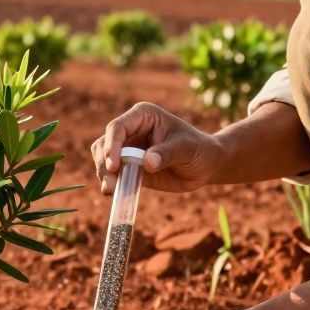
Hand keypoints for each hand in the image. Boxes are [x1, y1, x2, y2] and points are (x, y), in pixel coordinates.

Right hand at [90, 102, 222, 193]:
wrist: (206, 166)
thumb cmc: (199, 150)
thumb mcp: (186, 149)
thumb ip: (167, 153)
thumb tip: (147, 162)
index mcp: (143, 116)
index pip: (118, 127)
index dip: (112, 145)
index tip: (114, 165)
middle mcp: (131, 130)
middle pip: (105, 144)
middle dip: (104, 163)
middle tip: (110, 182)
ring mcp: (128, 149)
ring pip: (103, 159)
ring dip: (103, 174)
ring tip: (110, 190)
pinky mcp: (129, 167)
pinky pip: (113, 174)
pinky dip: (110, 183)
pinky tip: (112, 193)